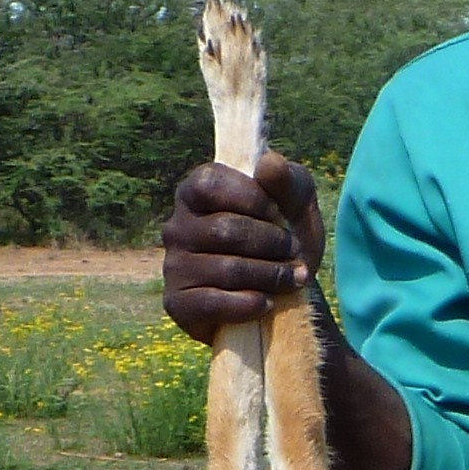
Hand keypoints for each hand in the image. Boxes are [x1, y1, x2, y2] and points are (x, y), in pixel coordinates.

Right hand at [162, 153, 324, 340]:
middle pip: (225, 230)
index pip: (212, 185)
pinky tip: (267, 303)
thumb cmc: (284, 236)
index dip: (253, 199)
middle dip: (272, 242)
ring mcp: (173, 266)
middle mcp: (176, 226)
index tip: (278, 214)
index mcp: (195, 192)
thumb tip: (268, 164)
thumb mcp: (295, 201)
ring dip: (270, 275)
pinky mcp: (178, 303)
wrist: (284, 294)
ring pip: (226, 269)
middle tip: (294, 251)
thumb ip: (285, 179)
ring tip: (291, 278)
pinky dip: (249, 304)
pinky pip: (213, 303)